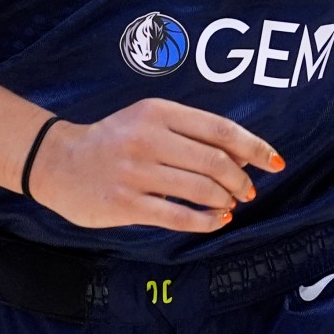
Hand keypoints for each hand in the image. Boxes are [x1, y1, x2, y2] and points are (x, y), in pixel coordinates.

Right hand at [27, 99, 284, 232]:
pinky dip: (206, 221)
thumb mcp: (150, 122)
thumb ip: (193, 133)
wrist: (58, 162)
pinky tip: (217, 221)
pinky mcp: (125, 204)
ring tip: (230, 204)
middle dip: (241, 180)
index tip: (275, 163)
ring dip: (225, 201)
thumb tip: (246, 155)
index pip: (220, 129)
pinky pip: (179, 216)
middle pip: (215, 161)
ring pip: (201, 190)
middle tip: (247, 191)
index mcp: (158, 111)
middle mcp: (147, 138)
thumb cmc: (114, 140)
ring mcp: (135, 172)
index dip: (254, 148)